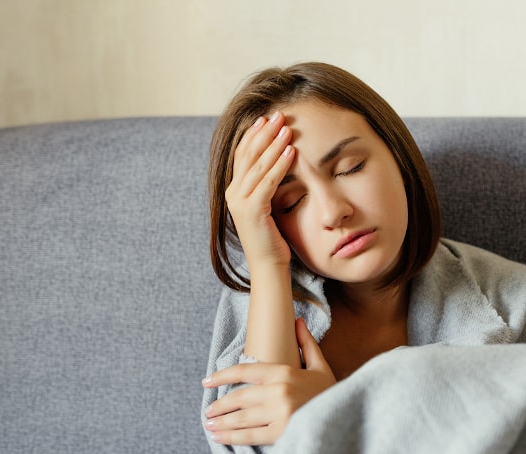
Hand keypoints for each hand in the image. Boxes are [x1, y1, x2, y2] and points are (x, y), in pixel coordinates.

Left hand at [203, 318, 335, 445]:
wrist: (347, 418)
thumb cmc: (331, 392)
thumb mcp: (320, 366)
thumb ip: (306, 343)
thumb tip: (297, 320)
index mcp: (284, 372)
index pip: (244, 371)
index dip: (222, 376)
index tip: (207, 382)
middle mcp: (279, 391)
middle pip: (239, 397)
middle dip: (220, 405)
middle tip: (208, 411)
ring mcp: (279, 413)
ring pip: (241, 418)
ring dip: (221, 422)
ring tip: (210, 425)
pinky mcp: (281, 433)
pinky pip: (249, 436)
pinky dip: (231, 438)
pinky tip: (219, 438)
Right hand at [225, 111, 295, 269]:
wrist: (269, 266)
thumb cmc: (273, 239)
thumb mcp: (267, 207)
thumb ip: (266, 187)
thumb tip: (278, 166)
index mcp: (234, 191)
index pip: (242, 156)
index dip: (254, 135)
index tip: (266, 119)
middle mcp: (233, 194)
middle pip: (248, 155)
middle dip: (264, 133)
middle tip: (279, 114)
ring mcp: (240, 202)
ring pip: (258, 165)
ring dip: (274, 144)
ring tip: (287, 127)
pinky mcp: (252, 210)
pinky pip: (268, 181)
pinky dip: (280, 163)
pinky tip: (291, 151)